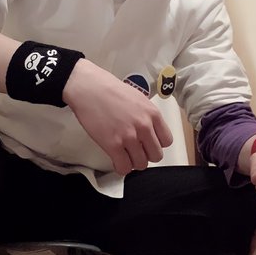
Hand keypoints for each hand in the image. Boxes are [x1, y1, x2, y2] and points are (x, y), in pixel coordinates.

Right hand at [63, 59, 172, 174]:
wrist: (88, 88)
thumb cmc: (108, 89)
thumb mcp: (137, 97)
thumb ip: (146, 115)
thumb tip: (149, 128)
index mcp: (152, 113)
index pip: (167, 141)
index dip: (156, 144)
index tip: (148, 143)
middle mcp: (144, 126)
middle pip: (156, 155)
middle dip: (146, 154)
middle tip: (135, 150)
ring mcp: (129, 136)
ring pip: (141, 164)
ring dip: (133, 162)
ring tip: (125, 155)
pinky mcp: (112, 145)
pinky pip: (124, 167)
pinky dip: (121, 167)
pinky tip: (116, 160)